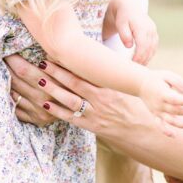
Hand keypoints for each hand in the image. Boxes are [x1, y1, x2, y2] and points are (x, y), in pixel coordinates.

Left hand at [5, 54, 136, 133]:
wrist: (143, 131)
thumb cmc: (135, 104)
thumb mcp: (127, 86)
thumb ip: (114, 73)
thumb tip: (103, 54)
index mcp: (110, 86)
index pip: (88, 72)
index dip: (73, 62)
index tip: (60, 51)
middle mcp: (102, 99)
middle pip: (76, 83)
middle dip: (58, 72)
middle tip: (42, 61)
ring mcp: (96, 114)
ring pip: (71, 100)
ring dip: (54, 89)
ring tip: (39, 79)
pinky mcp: (92, 126)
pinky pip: (72, 118)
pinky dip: (57, 110)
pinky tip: (44, 103)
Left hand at [103, 0, 158, 64]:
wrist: (130, 8)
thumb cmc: (123, 17)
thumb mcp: (120, 24)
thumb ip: (124, 35)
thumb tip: (129, 46)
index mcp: (142, 27)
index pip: (143, 45)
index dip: (138, 56)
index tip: (132, 64)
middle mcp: (150, 29)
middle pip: (149, 49)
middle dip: (142, 60)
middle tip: (134, 69)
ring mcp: (154, 32)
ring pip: (153, 49)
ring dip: (146, 59)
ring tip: (138, 67)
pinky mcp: (154, 35)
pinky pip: (154, 47)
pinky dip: (149, 55)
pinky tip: (143, 61)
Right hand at [138, 69, 182, 134]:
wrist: (139, 84)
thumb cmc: (156, 78)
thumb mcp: (167, 75)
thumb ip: (178, 82)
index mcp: (162, 94)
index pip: (175, 100)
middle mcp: (160, 104)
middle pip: (176, 111)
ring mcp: (157, 111)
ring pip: (170, 121)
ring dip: (182, 125)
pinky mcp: (155, 115)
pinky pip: (159, 125)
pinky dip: (165, 131)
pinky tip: (174, 135)